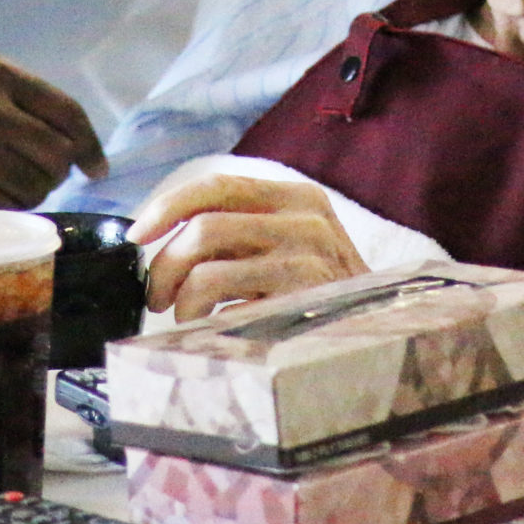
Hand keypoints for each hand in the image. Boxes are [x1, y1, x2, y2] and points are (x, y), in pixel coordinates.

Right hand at [0, 53, 105, 209]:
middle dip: (54, 170)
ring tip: (2, 178)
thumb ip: (31, 102)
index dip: (89, 146)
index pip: (68, 117)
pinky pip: (1, 210)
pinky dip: (3, 209)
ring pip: (33, 190)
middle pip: (55, 158)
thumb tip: (89, 160)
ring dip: (30, 191)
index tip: (94, 167)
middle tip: (32, 169)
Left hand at [128, 174, 366, 322]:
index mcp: (297, 197)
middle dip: (164, 262)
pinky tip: (214, 328)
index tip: (137, 235)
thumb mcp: (291, 245)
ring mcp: (307, 260)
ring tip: (184, 316)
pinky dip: (204, 317)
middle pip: (204, 225)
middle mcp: (305, 220)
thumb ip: (240, 232)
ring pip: (207, 264)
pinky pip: (225, 302)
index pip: (216, 186)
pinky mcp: (301, 301)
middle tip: (155, 294)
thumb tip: (160, 240)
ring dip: (179, 296)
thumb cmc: (324, 294)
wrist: (387, 338)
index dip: (166, 206)